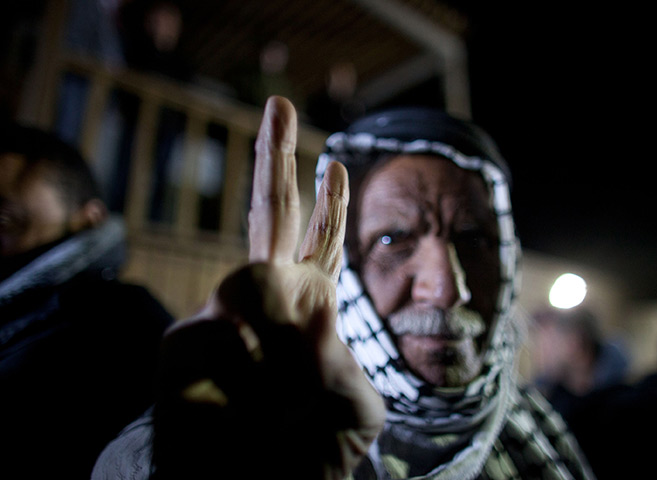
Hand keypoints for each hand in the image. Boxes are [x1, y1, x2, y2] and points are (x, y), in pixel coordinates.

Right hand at [154, 97, 383, 479]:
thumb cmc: (309, 450)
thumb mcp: (356, 411)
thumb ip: (344, 365)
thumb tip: (314, 321)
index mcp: (309, 307)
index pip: (320, 244)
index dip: (330, 205)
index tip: (336, 162)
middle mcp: (263, 301)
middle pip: (272, 215)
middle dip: (275, 157)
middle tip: (279, 103)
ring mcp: (220, 319)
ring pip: (249, 283)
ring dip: (279, 342)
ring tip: (282, 399)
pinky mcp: (179, 348)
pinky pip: (216, 335)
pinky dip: (244, 371)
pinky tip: (245, 400)